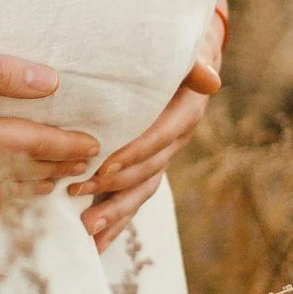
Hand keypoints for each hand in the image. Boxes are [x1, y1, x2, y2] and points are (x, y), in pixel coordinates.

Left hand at [67, 11, 225, 253]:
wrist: (185, 61)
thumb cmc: (177, 51)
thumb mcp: (187, 50)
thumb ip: (194, 62)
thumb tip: (210, 77)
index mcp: (184, 115)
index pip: (161, 137)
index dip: (137, 152)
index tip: (107, 164)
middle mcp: (174, 141)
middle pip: (148, 172)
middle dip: (116, 189)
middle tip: (82, 198)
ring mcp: (160, 157)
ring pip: (140, 190)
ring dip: (114, 213)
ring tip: (87, 231)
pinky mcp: (145, 166)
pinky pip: (132, 197)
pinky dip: (115, 221)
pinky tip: (94, 243)